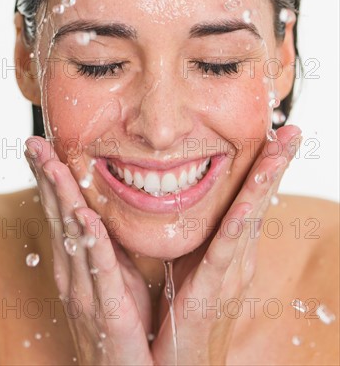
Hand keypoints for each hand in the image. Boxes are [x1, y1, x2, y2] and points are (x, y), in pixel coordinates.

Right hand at [24, 137, 153, 365]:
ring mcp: (86, 291)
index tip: (43, 146)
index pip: (60, 212)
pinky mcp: (108, 310)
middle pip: (57, 216)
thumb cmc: (125, 324)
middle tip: (34, 143)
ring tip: (52, 164)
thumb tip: (104, 210)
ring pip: (71, 236)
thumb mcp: (115, 276)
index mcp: (76, 263)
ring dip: (61, 198)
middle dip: (46, 178)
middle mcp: (73, 274)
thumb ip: (107, 246)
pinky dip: (90, 241)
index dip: (50, 179)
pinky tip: (84, 216)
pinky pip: (99, 269)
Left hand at [151, 125, 301, 365]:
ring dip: (264, 183)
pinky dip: (239, 226)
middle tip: (290, 130)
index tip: (271, 133)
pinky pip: (225, 253)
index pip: (250, 198)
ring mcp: (231, 273)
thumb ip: (196, 233)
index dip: (262, 166)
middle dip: (274, 165)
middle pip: (259, 201)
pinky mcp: (212, 291)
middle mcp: (239, 257)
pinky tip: (248, 204)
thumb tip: (186, 198)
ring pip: (250, 219)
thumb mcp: (191, 261)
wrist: (184, 364)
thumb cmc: (184, 310)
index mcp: (231, 247)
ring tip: (279, 150)